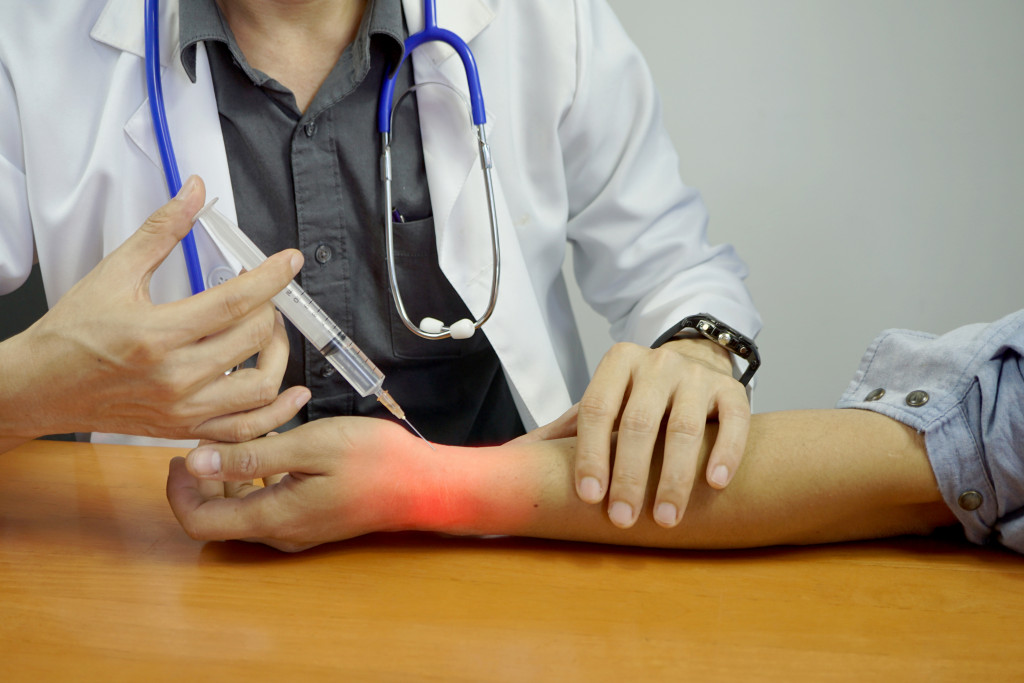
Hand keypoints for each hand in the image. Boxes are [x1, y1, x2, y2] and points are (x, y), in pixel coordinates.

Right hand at [1, 175, 308, 445]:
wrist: (39, 387)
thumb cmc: (72, 334)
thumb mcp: (114, 273)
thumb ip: (161, 231)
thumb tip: (194, 193)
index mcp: (157, 334)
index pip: (234, 301)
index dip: (270, 278)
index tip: (290, 263)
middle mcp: (174, 376)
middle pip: (252, 339)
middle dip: (270, 309)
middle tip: (264, 296)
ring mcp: (181, 409)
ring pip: (260, 388)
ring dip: (278, 356)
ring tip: (269, 335)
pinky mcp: (184, 429)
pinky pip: (245, 430)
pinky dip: (275, 413)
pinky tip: (290, 393)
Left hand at [166, 418, 425, 550]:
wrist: (426, 485)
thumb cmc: (375, 460)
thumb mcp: (309, 446)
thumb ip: (250, 456)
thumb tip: (195, 463)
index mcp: (273, 517)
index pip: (199, 522)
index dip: (177, 492)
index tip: (179, 455)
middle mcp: (281, 531)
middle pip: (217, 517)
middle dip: (202, 480)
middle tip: (206, 438)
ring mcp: (299, 528)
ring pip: (242, 510)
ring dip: (230, 476)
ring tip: (241, 435)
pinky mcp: (314, 517)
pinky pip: (268, 503)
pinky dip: (257, 477)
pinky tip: (273, 447)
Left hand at [573, 338, 749, 528]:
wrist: (693, 359)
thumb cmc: (637, 395)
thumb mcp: (601, 402)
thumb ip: (562, 431)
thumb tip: (512, 460)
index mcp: (617, 363)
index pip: (597, 410)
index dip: (590, 454)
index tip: (589, 496)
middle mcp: (657, 363)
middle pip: (638, 423)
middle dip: (629, 475)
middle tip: (622, 518)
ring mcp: (696, 375)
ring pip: (684, 428)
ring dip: (673, 478)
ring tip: (665, 517)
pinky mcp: (731, 388)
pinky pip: (733, 420)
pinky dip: (725, 452)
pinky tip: (714, 484)